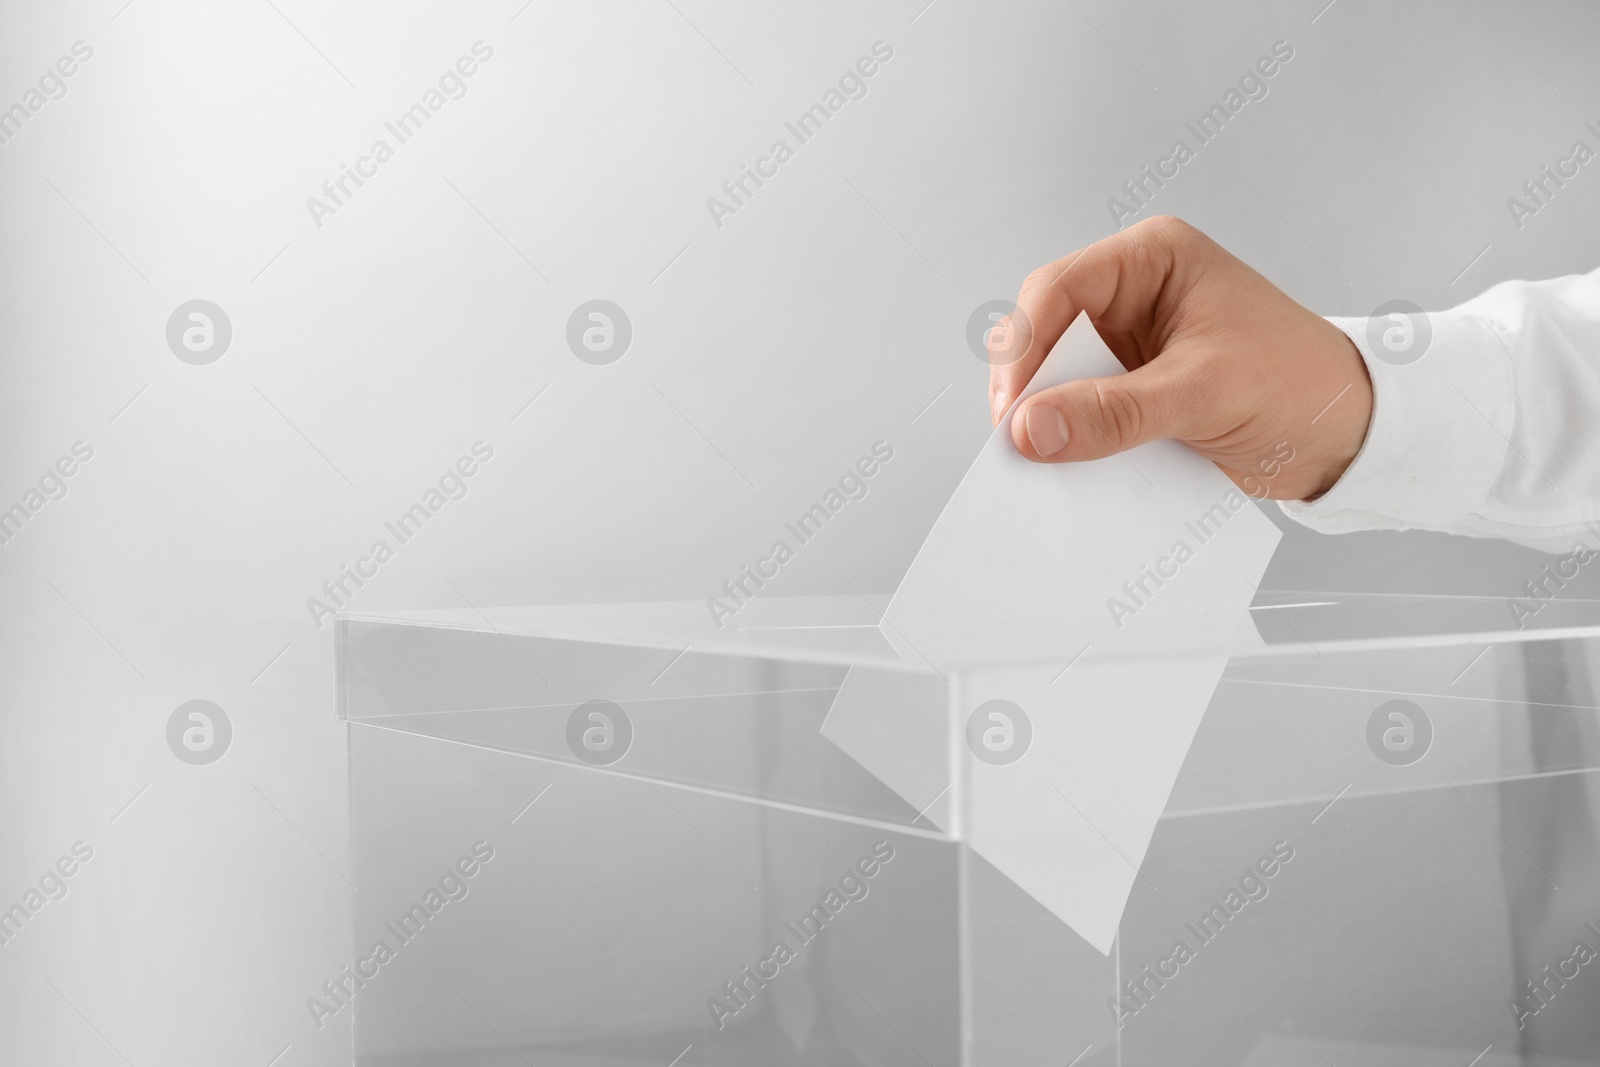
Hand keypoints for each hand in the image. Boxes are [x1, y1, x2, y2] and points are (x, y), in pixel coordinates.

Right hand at [988, 216, 1372, 500]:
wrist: (1350, 435)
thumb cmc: (1301, 383)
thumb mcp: (1204, 393)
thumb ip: (1116, 411)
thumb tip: (1032, 429)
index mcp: (1151, 261)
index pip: (1058, 290)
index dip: (1025, 347)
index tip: (1013, 408)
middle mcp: (1133, 295)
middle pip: (1045, 333)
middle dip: (1029, 387)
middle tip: (1019, 441)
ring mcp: (1131, 346)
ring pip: (1057, 377)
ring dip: (1048, 419)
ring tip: (1041, 461)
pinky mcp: (1134, 392)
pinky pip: (1082, 413)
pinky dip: (1073, 442)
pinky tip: (1071, 468)